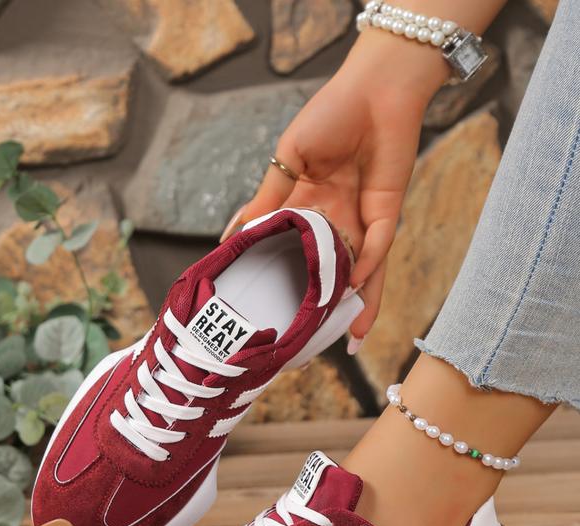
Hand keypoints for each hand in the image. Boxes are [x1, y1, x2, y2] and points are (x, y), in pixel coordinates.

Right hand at [221, 33, 447, 347]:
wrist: (375, 88)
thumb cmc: (330, 114)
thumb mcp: (287, 158)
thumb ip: (267, 198)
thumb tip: (233, 234)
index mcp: (307, 207)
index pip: (292, 251)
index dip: (282, 278)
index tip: (267, 307)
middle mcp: (335, 220)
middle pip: (329, 270)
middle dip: (324, 304)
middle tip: (311, 340)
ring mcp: (362, 219)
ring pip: (360, 271)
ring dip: (357, 304)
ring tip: (349, 339)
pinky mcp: (388, 211)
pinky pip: (377, 247)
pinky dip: (367, 268)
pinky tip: (355, 290)